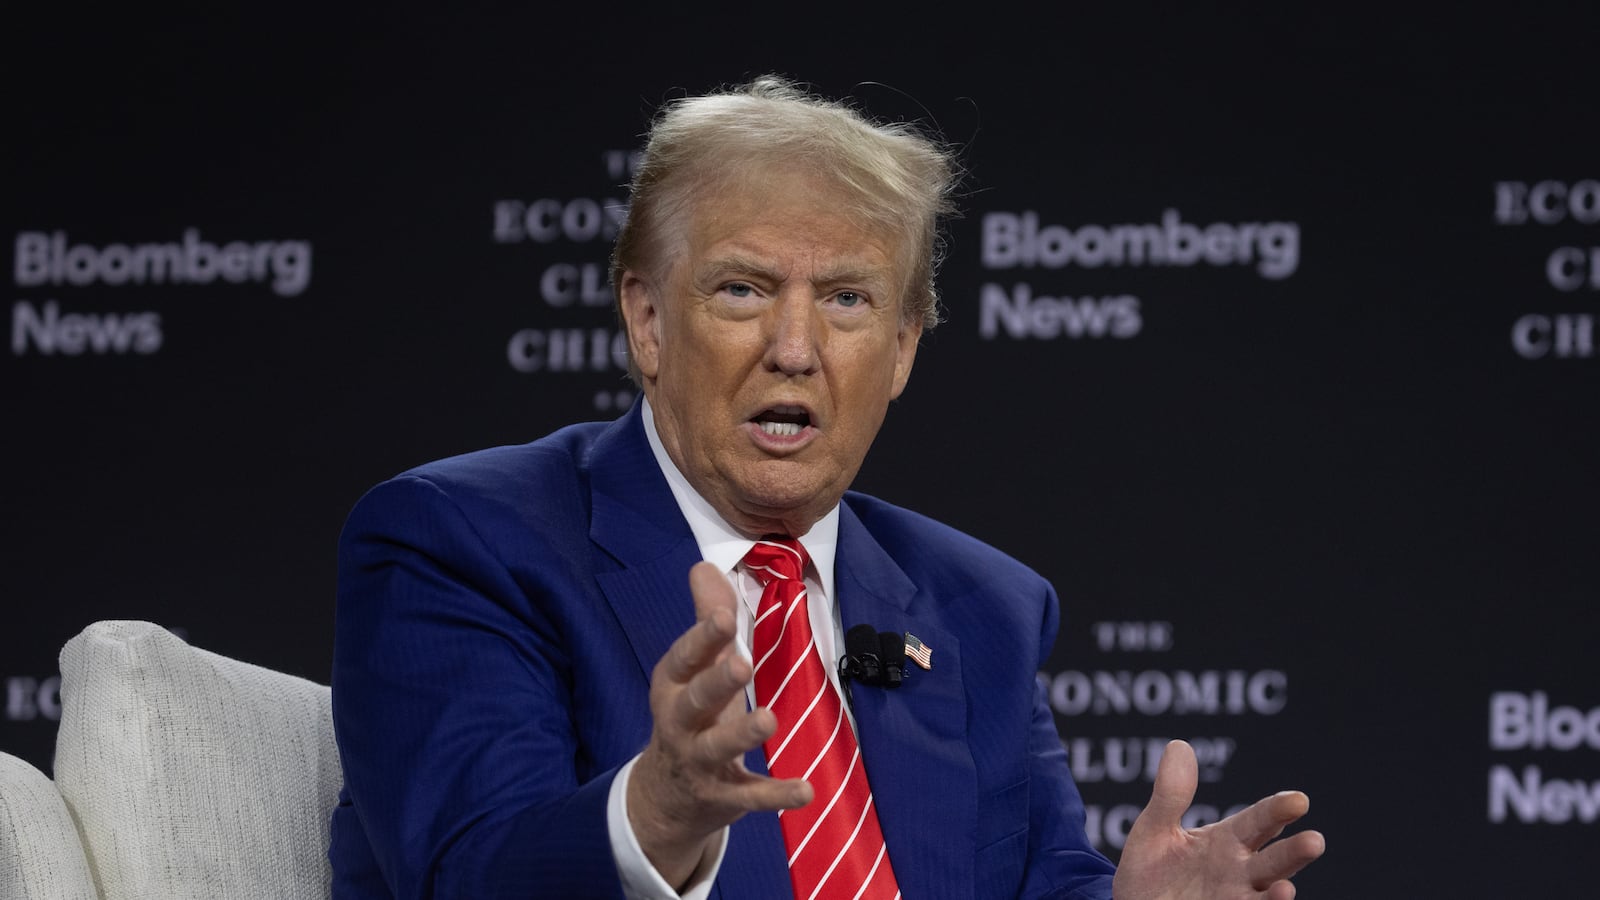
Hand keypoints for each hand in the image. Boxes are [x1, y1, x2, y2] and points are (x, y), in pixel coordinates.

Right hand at [627, 561, 812, 887]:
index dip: (703, 637)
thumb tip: (704, 564)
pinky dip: (776, 794)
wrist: (667, 795)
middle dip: (717, 682)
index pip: (684, 657)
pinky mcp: (723, 795)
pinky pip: (750, 795)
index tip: (726, 617)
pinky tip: (806, 790)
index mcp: (673, 685)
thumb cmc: (690, 713)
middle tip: (742, 663)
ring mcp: (699, 762)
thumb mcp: (694, 668)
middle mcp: (680, 722)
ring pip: (718, 747)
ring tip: (770, 719)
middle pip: (695, 700)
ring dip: (742, 733)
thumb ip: (706, 617)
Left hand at [1113, 741, 1324, 899]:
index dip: (1278, 811)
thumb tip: (1179, 745)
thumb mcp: (1154, 830)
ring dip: (1279, 894)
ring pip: (1265, 894)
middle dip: (1294, 852)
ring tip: (1286, 889)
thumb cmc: (1148, 871)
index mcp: (1227, 841)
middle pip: (1273, 861)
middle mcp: (1238, 872)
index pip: (1259, 822)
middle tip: (1315, 841)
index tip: (1298, 800)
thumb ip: (1170, 795)